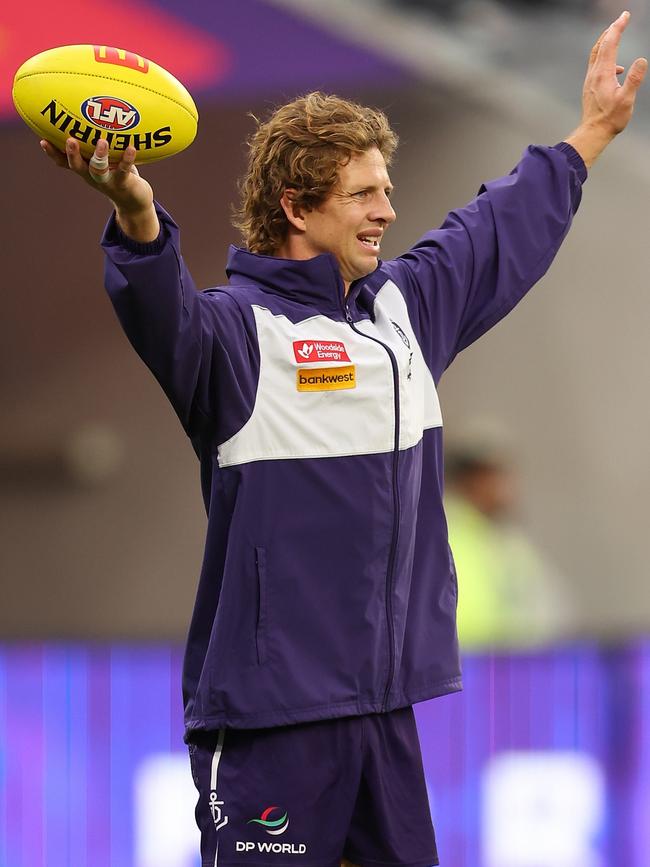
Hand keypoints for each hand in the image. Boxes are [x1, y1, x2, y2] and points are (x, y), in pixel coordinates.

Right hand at [40, 137, 159, 241]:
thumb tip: (91, 112)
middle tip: (70, 140)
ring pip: (99, 170)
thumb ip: (97, 141)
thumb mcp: (105, 157)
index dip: (52, 153)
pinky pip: (124, 171)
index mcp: (84, 168)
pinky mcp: (124, 184)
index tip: (42, 140)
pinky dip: (127, 159)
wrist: (135, 200)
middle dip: (72, 154)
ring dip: (99, 156)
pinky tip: (131, 148)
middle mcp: (92, 175)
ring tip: (102, 142)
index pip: (63, 162)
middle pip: (77, 166)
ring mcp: (107, 181)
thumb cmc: (117, 172)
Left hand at [581, 11, 646, 136]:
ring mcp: (590, 80)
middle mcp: (594, 74)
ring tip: (615, 35)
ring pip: (596, 54)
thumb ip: (634, 79)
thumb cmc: (610, 119)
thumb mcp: (626, 100)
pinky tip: (617, 69)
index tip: (625, 15)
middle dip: (611, 30)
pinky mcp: (590, 87)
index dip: (618, 27)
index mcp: (603, 73)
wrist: (593, 133)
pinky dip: (606, 59)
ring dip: (606, 42)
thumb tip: (642, 60)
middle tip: (621, 19)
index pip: (610, 43)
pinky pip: (597, 66)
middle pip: (600, 45)